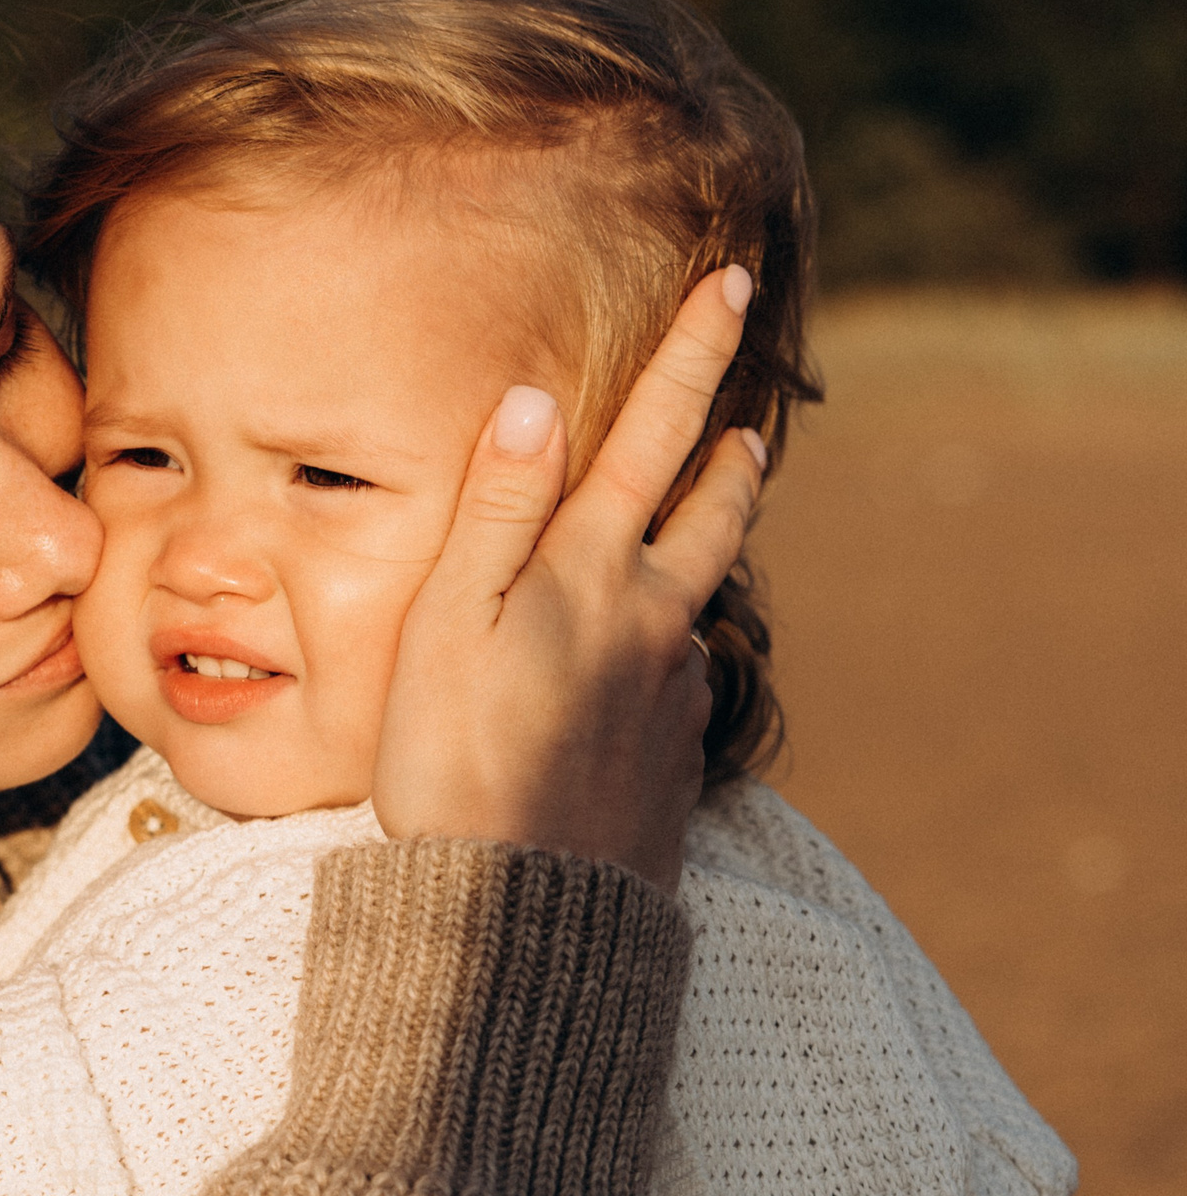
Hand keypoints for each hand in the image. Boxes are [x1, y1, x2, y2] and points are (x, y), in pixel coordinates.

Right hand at [371, 266, 767, 887]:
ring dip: (715, 537)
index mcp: (590, 576)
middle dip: (729, 447)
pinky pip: (682, 672)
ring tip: (717, 507)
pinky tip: (655, 655)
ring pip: (702, 593)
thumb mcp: (444, 625)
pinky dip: (676, 636)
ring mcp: (668, 694)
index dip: (688, 358)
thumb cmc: (453, 763)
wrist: (520, 912)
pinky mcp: (668, 758)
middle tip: (752, 405)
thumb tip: (532, 401)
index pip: (649, 439)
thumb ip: (491, 513)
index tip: (732, 284)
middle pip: (710, 512)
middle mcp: (650, 623)